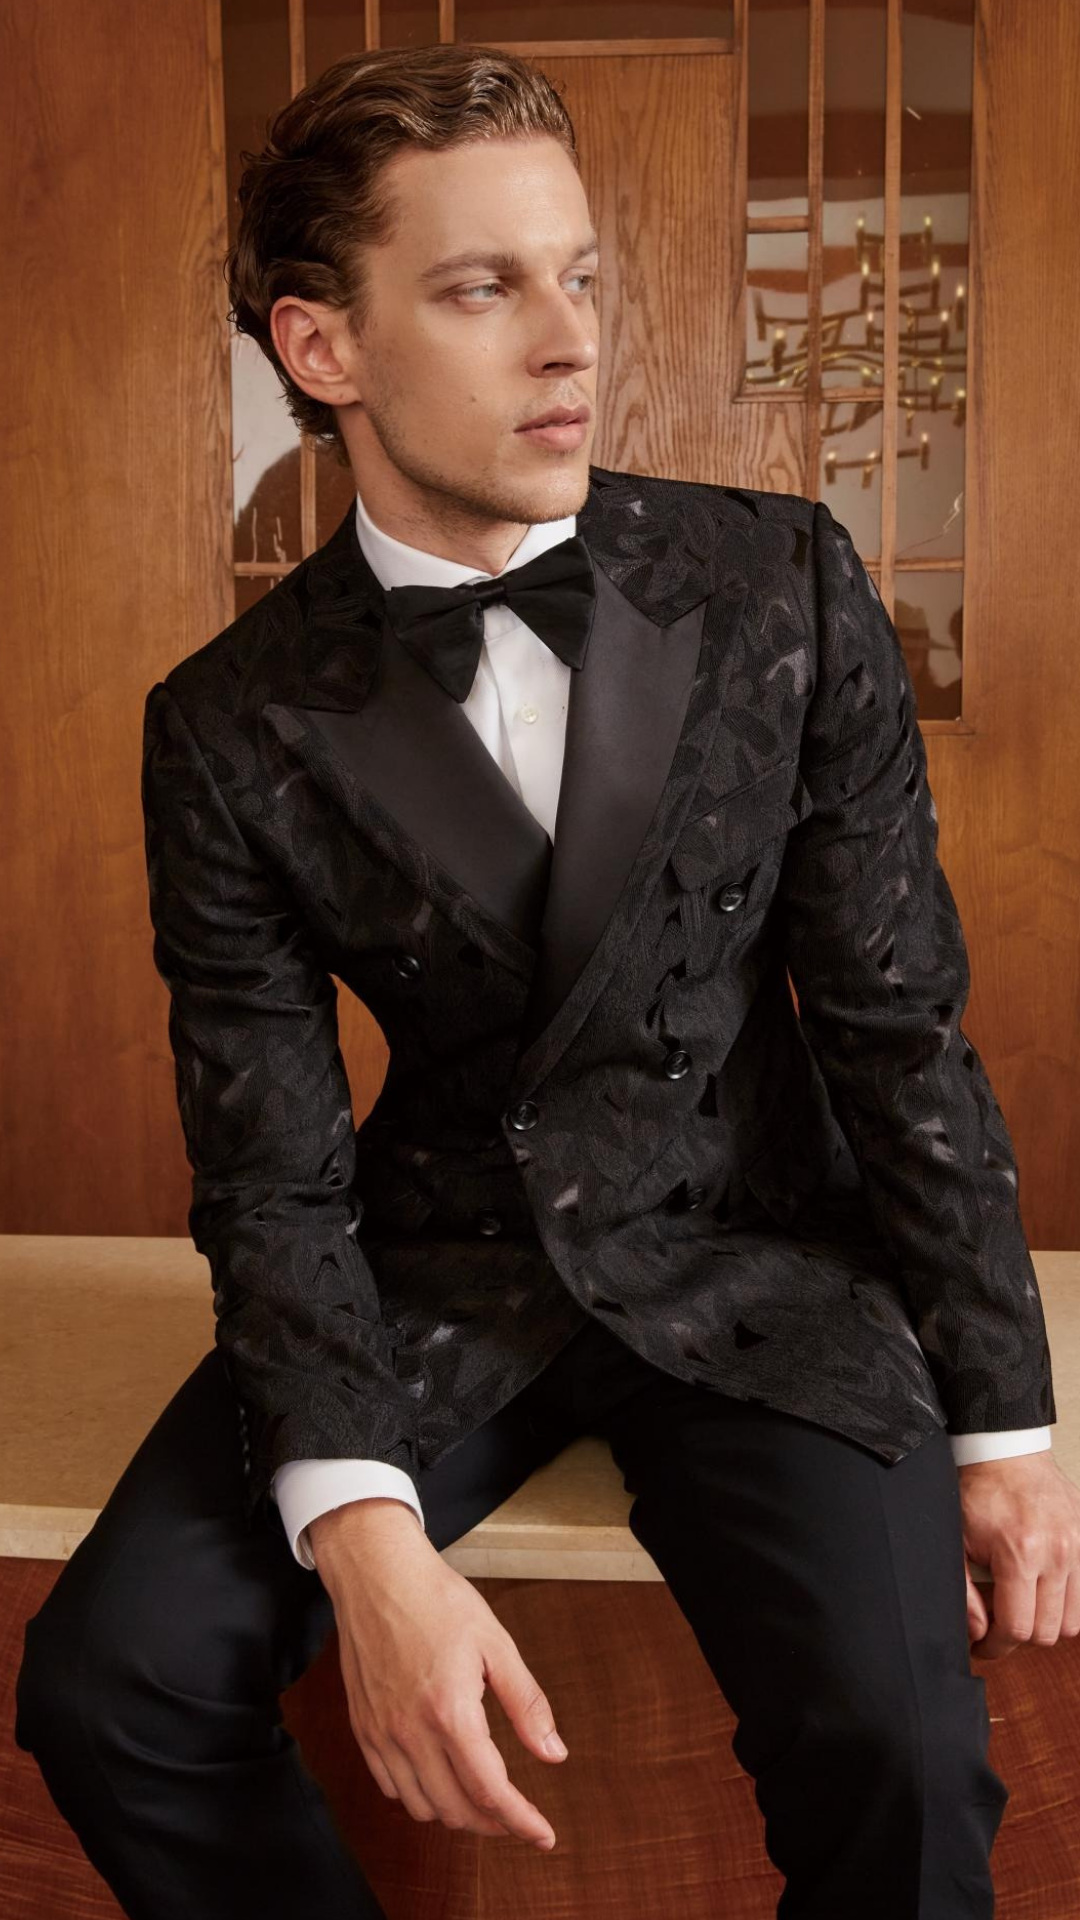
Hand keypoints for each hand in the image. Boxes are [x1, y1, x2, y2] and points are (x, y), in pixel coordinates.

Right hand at [308, 1499, 567, 1848]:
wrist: (376, 1573)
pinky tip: (438, 1778)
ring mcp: (382, 1734)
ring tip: (481, 1798)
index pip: (490, 1791)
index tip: (543, 1836)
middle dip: (494, 1822)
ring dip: (455, 1813)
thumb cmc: (437, 1599)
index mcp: (450, 1712)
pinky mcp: (363, 1728)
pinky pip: (390, 1787)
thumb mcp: (496, 1643)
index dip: (521, 1821)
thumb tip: (554, 1754)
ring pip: (421, 1807)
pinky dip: (419, 1796)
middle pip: (456, 1809)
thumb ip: (527, 1704)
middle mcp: (411, 1732)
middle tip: (518, 1814)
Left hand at [958, 1454, 1079, 1658]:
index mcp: (1021, 1553)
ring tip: (1021, 1606)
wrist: (1005, 1451)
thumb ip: (962, 1592)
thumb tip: (979, 1633)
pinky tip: (1040, 1591)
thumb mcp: (955, 1541)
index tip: (983, 1645)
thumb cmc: (978, 1492)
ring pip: (1073, 1621)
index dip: (996, 1646)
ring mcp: (1078, 1547)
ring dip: (1045, 1622)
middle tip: (998, 1623)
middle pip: (1048, 1631)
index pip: (1017, 1628)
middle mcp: (1058, 1553)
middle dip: (1019, 1636)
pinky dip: (1064, 1603)